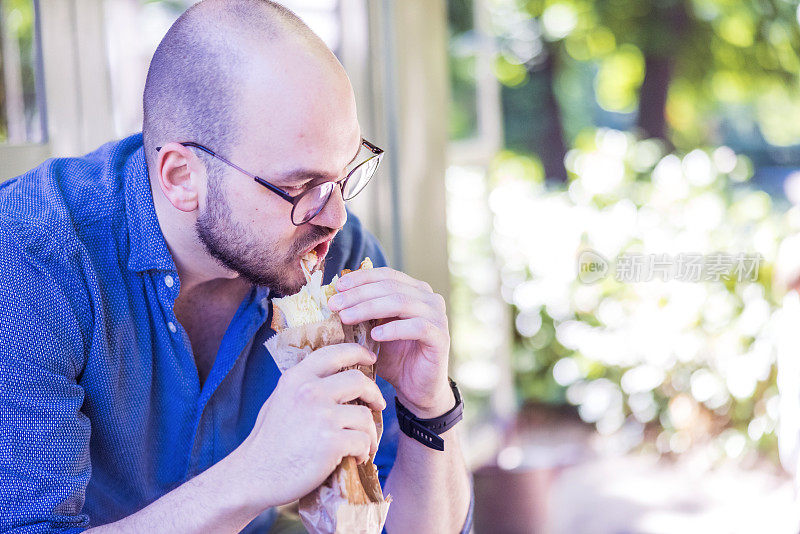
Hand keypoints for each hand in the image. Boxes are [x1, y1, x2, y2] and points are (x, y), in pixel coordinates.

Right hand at [235, 343, 385, 508]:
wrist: (254, 475)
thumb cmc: (269, 440)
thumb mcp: (281, 399)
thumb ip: (304, 385)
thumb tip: (333, 375)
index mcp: (297, 377)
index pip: (335, 352)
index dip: (358, 352)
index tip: (370, 358)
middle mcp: (310, 391)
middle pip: (359, 380)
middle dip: (374, 393)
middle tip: (378, 404)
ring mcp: (321, 415)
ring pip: (365, 415)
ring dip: (370, 432)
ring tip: (363, 444)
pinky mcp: (331, 441)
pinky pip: (363, 440)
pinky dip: (364, 451)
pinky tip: (356, 458)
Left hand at [328, 267, 453, 418]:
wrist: (417, 389)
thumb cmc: (395, 358)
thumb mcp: (374, 330)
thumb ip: (363, 313)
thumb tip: (333, 297)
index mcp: (414, 290)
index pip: (386, 275)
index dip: (361, 278)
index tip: (337, 287)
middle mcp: (429, 298)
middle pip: (390, 286)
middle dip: (358, 294)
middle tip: (334, 304)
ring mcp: (438, 316)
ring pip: (401, 302)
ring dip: (369, 308)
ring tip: (346, 318)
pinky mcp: (441, 337)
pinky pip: (417, 327)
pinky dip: (394, 328)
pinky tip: (374, 335)